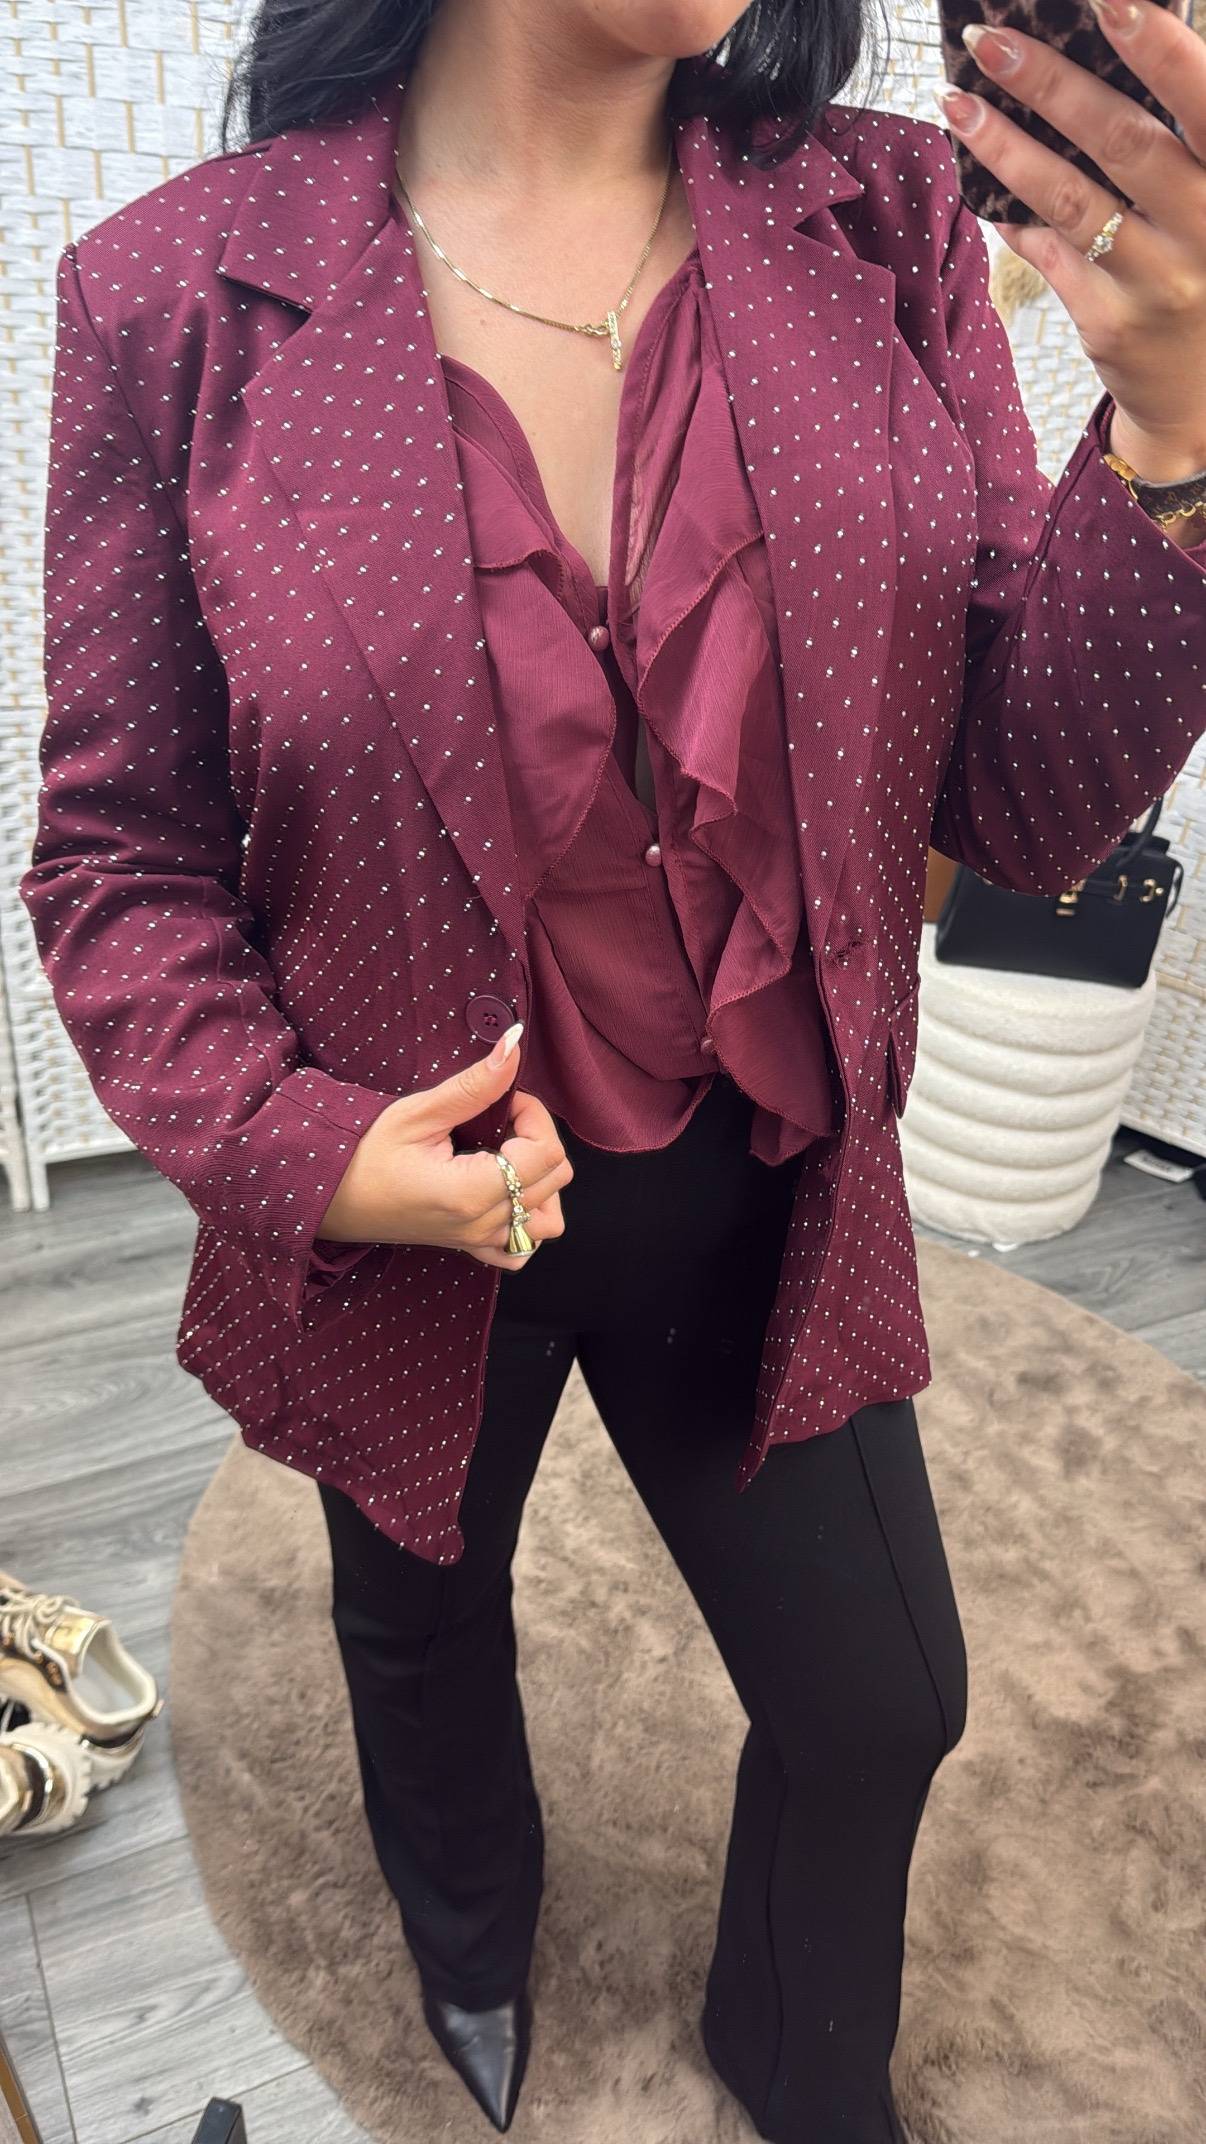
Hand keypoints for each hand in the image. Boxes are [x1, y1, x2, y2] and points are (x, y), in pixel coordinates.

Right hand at [317, 1024, 573, 1271]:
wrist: (327, 1198)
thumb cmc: (362, 1155)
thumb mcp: (417, 1113)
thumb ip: (473, 1086)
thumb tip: (513, 1047)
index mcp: (472, 1192)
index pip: (546, 1152)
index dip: (534, 1116)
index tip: (504, 1101)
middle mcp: (482, 1223)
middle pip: (555, 1180)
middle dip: (538, 1138)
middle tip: (500, 1119)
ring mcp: (478, 1241)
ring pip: (549, 1219)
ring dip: (542, 1182)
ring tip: (508, 1155)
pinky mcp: (469, 1247)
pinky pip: (522, 1248)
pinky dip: (527, 1222)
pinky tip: (505, 1193)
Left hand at [935, 0, 1205, 478]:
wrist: (1205, 389)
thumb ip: (1183, 137)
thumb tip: (1117, 42)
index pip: (1204, 101)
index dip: (1160, 47)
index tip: (1109, 0)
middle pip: (1122, 140)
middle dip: (1050, 82)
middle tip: (990, 39)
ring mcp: (1157, 279)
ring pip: (1070, 199)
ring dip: (1005, 145)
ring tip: (957, 101)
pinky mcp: (1110, 321)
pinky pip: (1048, 255)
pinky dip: (1011, 216)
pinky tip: (979, 185)